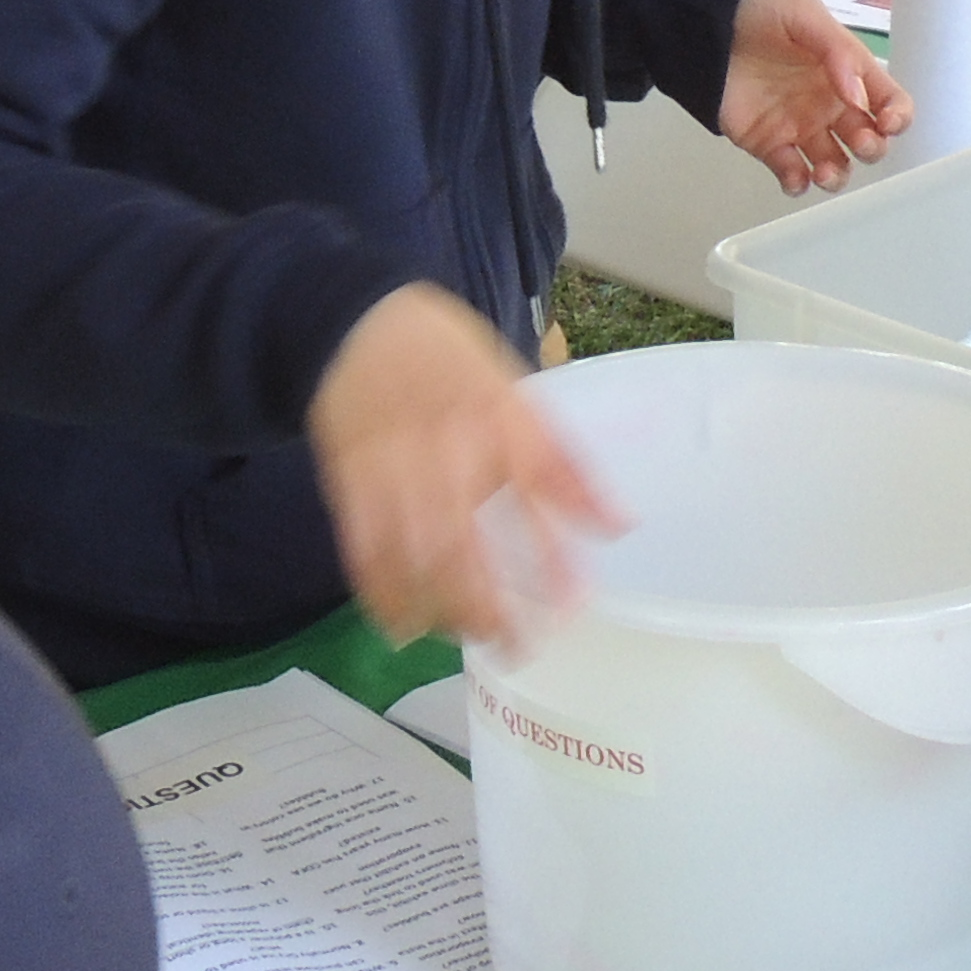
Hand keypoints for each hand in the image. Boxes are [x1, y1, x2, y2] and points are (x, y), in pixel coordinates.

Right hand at [306, 284, 626, 650]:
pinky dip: (383, 595)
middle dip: (489, 606)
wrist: (357, 324)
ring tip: (470, 637)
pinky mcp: (350, 483)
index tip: (575, 605)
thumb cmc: (450, 362)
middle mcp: (446, 445)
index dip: (556, 555)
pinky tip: (406, 624)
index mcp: (499, 417)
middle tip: (517, 645)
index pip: (536, 493)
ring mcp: (391, 467)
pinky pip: (364, 551)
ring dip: (440, 608)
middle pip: (463, 542)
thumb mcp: (517, 394)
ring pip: (412, 556)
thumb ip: (566, 464)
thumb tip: (620, 526)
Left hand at [716, 0, 908, 195]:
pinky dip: (798, 183)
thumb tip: (858, 95)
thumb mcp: (805, 13)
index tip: (886, 121)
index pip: (890, 102)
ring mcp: (801, 127)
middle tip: (859, 141)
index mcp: (848, 73)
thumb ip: (837, 51)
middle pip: (869, 141)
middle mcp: (830, 105)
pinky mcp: (770, 144)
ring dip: (838, 176)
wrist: (708, 19)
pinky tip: (795, 176)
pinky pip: (792, 174)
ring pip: (835, 166)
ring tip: (826, 172)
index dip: (898, 117)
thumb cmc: (761, 7)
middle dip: (871, 149)